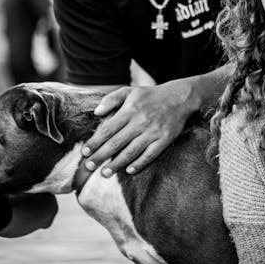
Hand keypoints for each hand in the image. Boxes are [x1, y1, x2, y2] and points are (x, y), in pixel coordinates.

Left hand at [81, 81, 195, 175]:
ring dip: (116, 164)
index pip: (108, 129)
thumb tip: (96, 113)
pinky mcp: (165, 139)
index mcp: (129, 110)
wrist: (179, 97)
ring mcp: (153, 132)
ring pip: (131, 151)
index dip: (95, 142)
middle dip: (101, 156)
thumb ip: (111, 100)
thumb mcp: (129, 91)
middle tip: (88, 167)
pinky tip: (129, 171)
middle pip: (116, 143)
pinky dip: (139, 163)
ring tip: (104, 173)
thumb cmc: (150, 95)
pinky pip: (150, 154)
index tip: (85, 152)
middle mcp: (140, 121)